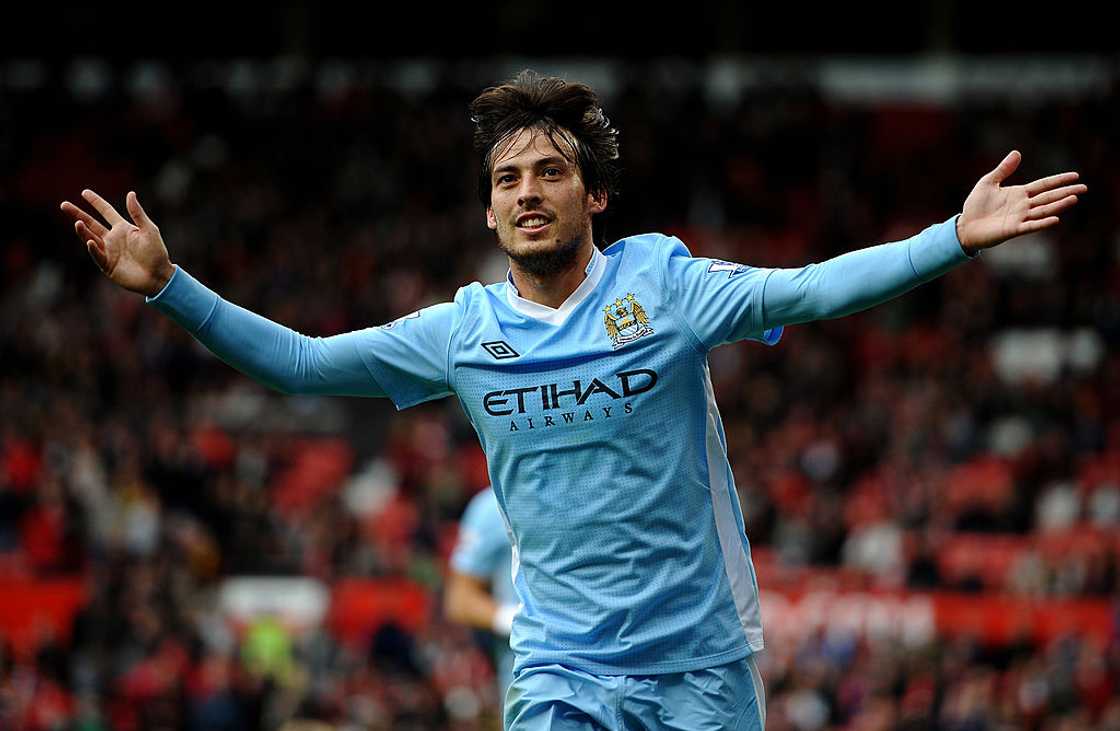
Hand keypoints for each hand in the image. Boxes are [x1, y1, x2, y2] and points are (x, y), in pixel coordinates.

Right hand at [60, 190, 174, 296]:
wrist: (158, 276)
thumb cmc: (156, 253)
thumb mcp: (149, 230)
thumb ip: (137, 213)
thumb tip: (130, 193)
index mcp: (123, 228)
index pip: (106, 211)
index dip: (96, 202)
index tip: (84, 192)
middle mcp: (113, 238)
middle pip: (91, 223)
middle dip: (78, 214)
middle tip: (64, 205)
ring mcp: (108, 251)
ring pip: (91, 238)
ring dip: (83, 231)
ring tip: (77, 223)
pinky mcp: (107, 265)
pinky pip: (97, 255)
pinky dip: (93, 249)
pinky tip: (90, 241)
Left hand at [956, 151, 1085, 254]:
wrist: (965, 226)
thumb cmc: (975, 205)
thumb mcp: (988, 182)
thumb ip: (1003, 169)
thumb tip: (1017, 153)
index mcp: (1019, 194)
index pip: (1043, 185)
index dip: (1058, 180)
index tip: (1075, 176)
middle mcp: (1023, 206)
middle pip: (1048, 197)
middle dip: (1066, 192)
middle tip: (1084, 188)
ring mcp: (1020, 218)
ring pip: (1044, 210)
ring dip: (1059, 205)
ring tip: (1074, 198)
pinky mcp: (1013, 230)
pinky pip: (1031, 226)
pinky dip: (1043, 223)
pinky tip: (1055, 219)